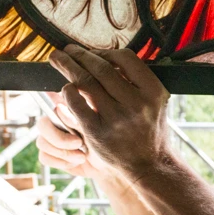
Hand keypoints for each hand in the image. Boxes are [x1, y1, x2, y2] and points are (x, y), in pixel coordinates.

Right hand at [35, 95, 113, 179]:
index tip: (70, 120)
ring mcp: (51, 138)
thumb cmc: (105, 142)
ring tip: (82, 156)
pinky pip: (44, 157)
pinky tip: (75, 162)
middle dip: (59, 138)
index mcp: (67, 109)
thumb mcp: (94, 129)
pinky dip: (61, 162)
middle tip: (78, 143)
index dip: (54, 109)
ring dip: (64, 152)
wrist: (106, 166)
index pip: (50, 101)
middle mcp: (56, 122)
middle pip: (42, 124)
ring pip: (42, 142)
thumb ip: (76, 119)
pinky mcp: (49, 153)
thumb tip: (59, 109)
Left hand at [47, 44, 172, 180]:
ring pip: (86, 83)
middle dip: (79, 55)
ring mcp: (116, 119)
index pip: (126, 59)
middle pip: (102, 68)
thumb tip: (105, 56)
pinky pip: (76, 104)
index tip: (93, 53)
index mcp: (154, 91)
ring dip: (68, 67)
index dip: (106, 52)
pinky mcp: (97, 132)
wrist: (148, 165)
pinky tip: (66, 88)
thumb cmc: (149, 128)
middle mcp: (137, 104)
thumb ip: (137, 81)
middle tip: (67, 49)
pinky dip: (68, 92)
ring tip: (57, 59)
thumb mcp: (156, 101)